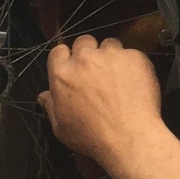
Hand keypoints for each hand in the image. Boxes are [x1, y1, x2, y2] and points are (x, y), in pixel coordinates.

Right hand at [37, 36, 165, 169]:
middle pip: (84, 42)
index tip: (74, 67)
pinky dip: (132, 64)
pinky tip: (134, 82)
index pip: (59, 51)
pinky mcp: (134, 57)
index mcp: (63, 74)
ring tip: (118, 76)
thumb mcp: (62, 128)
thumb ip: (51, 107)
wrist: (128, 137)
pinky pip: (132, 53)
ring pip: (110, 44)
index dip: (67, 58)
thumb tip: (45, 96)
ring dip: (111, 56)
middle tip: (96, 71)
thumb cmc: (93, 136)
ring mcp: (111, 55)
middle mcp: (85, 59)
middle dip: (89, 52)